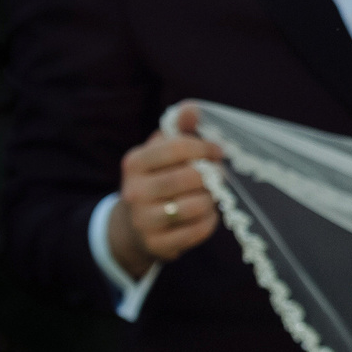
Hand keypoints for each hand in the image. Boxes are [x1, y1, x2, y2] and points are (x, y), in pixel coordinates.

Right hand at [107, 104, 223, 279]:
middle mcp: (133, 191)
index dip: (206, 148)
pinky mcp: (157, 244)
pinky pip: (199, 229)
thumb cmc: (157, 178)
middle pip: (190, 177)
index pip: (179, 147)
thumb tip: (192, 107)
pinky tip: (205, 214)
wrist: (134, 225)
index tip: (217, 151)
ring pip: (196, 205)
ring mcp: (143, 220)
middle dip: (213, 175)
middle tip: (217, 175)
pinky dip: (210, 220)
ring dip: (212, 199)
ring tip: (209, 195)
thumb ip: (179, 128)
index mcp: (134, 162)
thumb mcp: (161, 151)